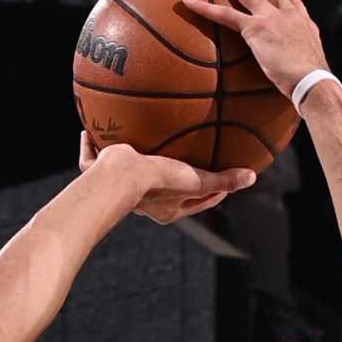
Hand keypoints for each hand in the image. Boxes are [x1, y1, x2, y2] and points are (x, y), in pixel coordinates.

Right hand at [77, 131, 256, 224]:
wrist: (120, 178)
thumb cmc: (158, 182)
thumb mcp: (196, 180)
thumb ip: (222, 179)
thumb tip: (252, 177)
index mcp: (167, 209)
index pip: (195, 204)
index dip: (211, 194)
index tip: (222, 184)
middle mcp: (145, 202)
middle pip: (162, 192)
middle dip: (170, 179)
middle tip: (181, 165)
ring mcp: (120, 189)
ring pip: (125, 176)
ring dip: (131, 163)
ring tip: (137, 147)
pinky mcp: (99, 174)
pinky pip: (92, 159)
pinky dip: (90, 148)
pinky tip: (89, 132)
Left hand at [179, 0, 330, 103]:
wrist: (312, 80)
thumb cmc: (313, 79)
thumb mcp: (313, 59)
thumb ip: (305, 53)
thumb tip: (297, 55)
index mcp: (300, 21)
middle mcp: (285, 13)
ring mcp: (269, 17)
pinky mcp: (254, 28)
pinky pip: (224, 15)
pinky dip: (204, 7)